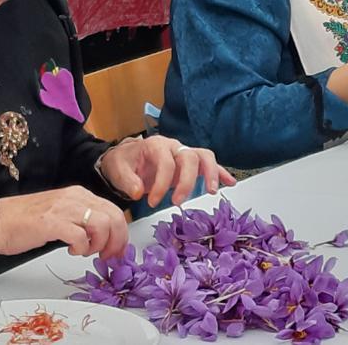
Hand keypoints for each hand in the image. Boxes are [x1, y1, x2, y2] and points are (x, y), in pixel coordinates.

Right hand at [0, 186, 128, 259]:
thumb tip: (105, 237)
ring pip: (102, 225)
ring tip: (86, 251)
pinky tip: (72, 250)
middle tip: (108, 255)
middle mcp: (75, 198)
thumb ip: (83, 220)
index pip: (114, 210)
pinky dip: (82, 247)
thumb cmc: (27, 221)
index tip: (118, 249)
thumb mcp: (63, 213)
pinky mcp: (51, 223)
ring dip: (99, 244)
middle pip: (114, 217)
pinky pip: (80, 236)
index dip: (121, 233)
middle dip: (116, 241)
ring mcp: (64, 209)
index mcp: (80, 194)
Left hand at [99, 135, 236, 207]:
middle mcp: (174, 146)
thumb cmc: (123, 162)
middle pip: (190, 157)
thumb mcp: (117, 169)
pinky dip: (220, 172)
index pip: (166, 162)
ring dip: (211, 173)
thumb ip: (127, 180)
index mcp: (156, 145)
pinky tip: (230, 182)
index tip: (152, 202)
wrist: (126, 158)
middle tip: (178, 202)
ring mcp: (184, 153)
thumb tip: (139, 191)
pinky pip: (209, 164)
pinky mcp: (190, 163)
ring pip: (204, 156)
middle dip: (187, 181)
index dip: (162, 183)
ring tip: (212, 191)